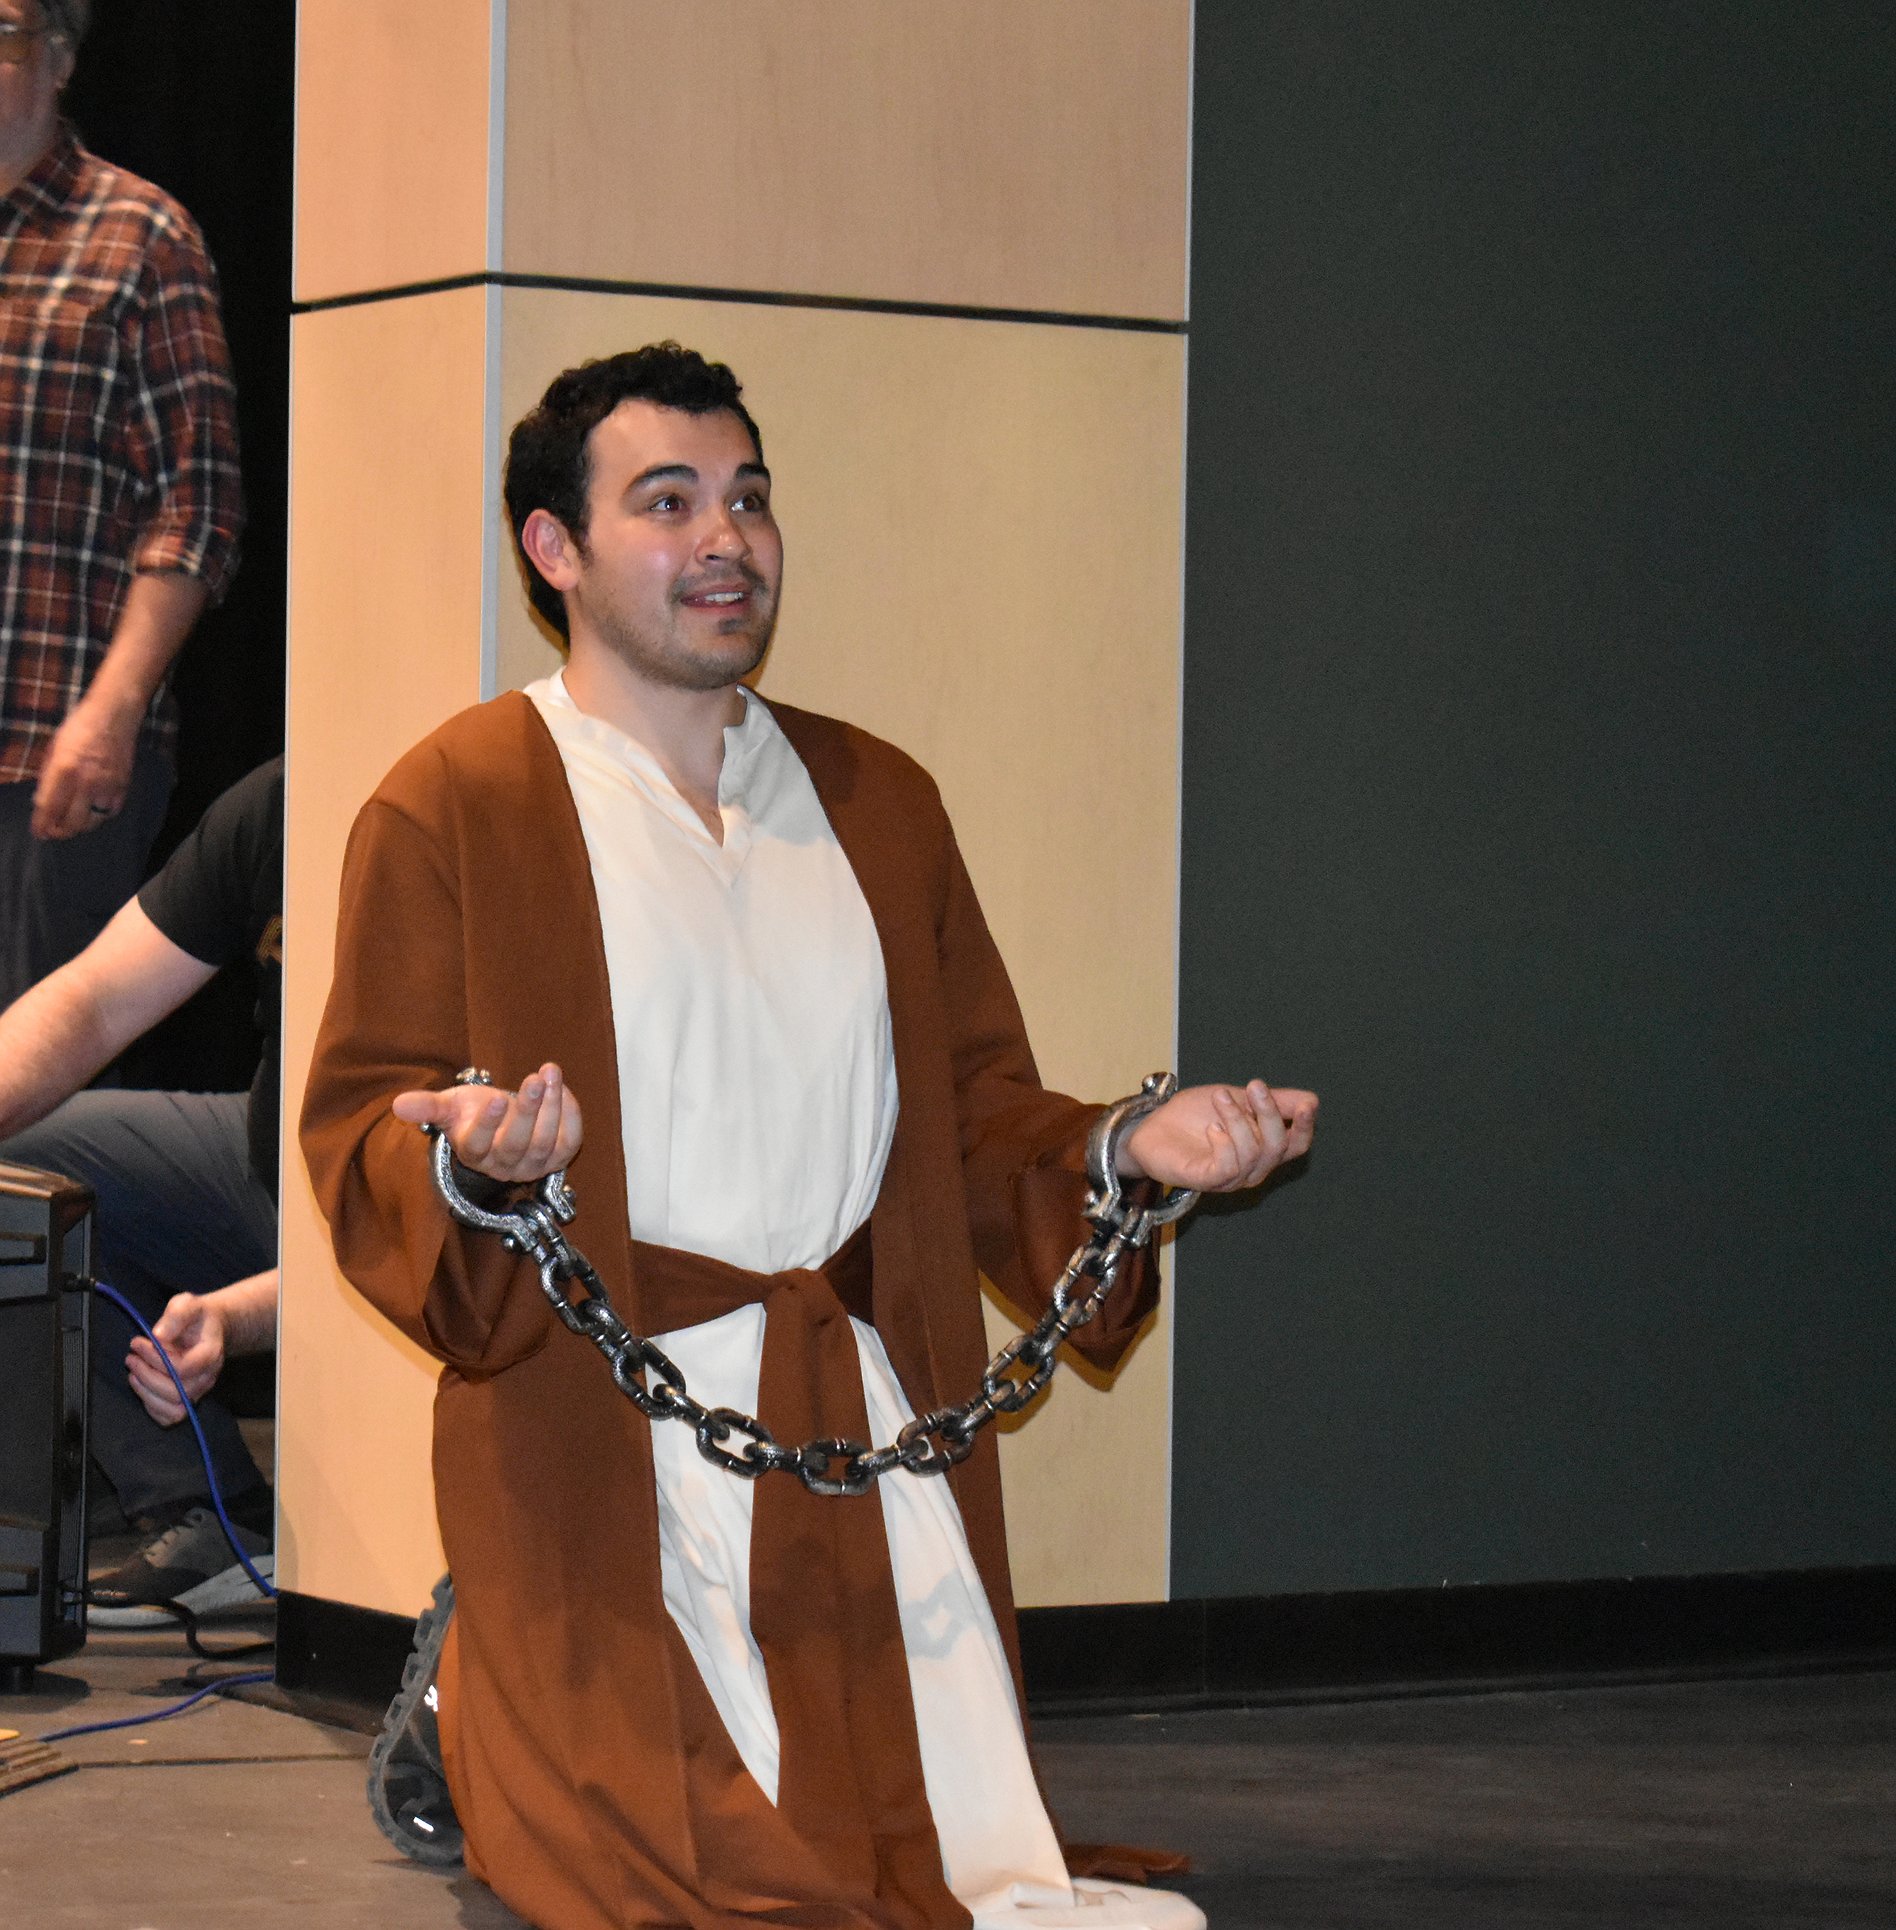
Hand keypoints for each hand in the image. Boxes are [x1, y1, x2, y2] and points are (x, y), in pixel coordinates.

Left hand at [31, 694, 139, 838]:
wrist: (114, 717)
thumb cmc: (79, 728)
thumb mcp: (54, 749)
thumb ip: (48, 777)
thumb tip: (42, 802)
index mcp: (64, 770)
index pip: (50, 807)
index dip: (42, 824)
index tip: (38, 833)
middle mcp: (86, 782)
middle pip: (72, 822)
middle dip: (60, 832)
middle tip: (53, 832)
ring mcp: (107, 787)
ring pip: (92, 821)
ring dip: (79, 826)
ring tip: (71, 823)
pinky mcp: (123, 787)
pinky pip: (110, 812)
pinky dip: (100, 816)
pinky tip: (92, 810)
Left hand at [127, 1292, 226, 1424]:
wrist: (208, 1328)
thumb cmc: (196, 1317)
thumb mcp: (187, 1304)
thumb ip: (176, 1315)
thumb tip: (158, 1335)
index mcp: (210, 1353)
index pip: (183, 1368)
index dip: (157, 1359)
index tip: (139, 1342)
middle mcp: (207, 1377)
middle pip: (177, 1392)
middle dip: (147, 1376)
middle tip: (131, 1357)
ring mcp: (198, 1391)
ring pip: (174, 1408)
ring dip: (147, 1393)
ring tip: (133, 1373)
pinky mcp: (188, 1400)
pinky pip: (170, 1417)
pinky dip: (151, 1407)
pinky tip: (141, 1386)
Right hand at [391, 1062, 582, 1184]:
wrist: (501, 1124)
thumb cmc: (472, 1112)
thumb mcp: (449, 1107)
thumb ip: (427, 1107)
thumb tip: (398, 1105)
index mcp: (473, 1153)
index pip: (479, 1145)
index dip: (488, 1124)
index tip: (495, 1097)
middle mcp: (503, 1166)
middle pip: (517, 1144)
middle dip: (527, 1111)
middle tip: (534, 1079)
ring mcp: (532, 1166)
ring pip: (545, 1143)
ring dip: (551, 1108)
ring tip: (550, 1074)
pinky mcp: (557, 1159)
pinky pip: (568, 1142)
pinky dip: (570, 1116)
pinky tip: (563, 1090)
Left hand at [1117, 1080, 1317, 1193]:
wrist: (1152, 1125)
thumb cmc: (1194, 1115)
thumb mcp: (1237, 1099)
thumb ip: (1272, 1101)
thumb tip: (1312, 1100)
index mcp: (1263, 1147)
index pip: (1296, 1145)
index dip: (1305, 1127)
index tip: (1308, 1105)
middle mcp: (1252, 1168)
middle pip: (1277, 1147)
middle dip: (1269, 1113)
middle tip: (1253, 1086)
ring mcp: (1230, 1177)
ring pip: (1252, 1153)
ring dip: (1238, 1120)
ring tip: (1220, 1098)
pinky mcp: (1206, 1180)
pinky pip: (1228, 1167)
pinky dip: (1224, 1143)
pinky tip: (1212, 1128)